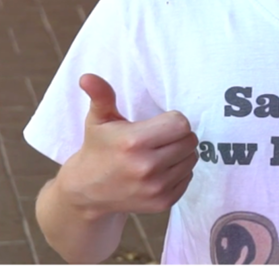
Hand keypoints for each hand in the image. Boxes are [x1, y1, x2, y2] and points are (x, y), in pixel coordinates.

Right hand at [54, 74, 195, 215]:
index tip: (157, 124)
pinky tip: (158, 171)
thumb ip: (101, 95)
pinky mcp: (164, 202)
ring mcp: (156, 187)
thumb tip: (87, 77)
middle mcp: (147, 166)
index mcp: (133, 142)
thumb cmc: (98, 148)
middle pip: (190, 140)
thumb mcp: (98, 120)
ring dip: (180, 154)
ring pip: (191, 159)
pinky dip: (178, 172)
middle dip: (178, 136)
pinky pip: (188, 178)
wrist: (88, 190)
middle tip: (158, 139)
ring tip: (158, 154)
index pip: (181, 123)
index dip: (171, 120)